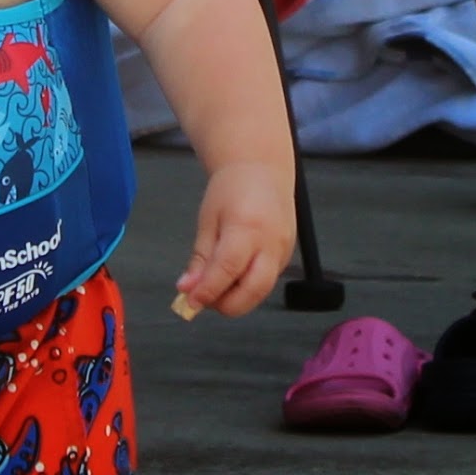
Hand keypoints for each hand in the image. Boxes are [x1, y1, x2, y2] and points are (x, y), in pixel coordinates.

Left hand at [175, 161, 296, 317]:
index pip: (228, 269)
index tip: (189, 302)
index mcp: (246, 227)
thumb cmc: (230, 190)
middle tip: (202, 299)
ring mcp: (284, 252)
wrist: (262, 170)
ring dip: (236, 299)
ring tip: (214, 287)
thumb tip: (187, 289)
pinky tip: (231, 278)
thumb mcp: (208, 220)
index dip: (208, 291)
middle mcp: (271, 243)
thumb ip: (200, 258)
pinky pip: (267, 282)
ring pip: (261, 292)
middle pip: (253, 290)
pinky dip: (247, 288)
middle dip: (226, 304)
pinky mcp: (288, 257)